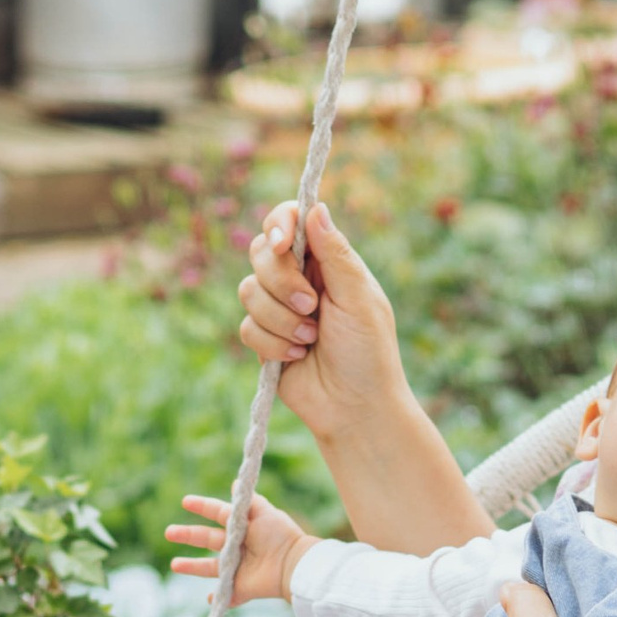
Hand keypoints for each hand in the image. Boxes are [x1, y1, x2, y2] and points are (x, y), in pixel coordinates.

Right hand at [164, 492, 311, 607]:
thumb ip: (249, 500)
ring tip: (174, 564)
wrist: (292, 564)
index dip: (202, 507)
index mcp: (242, 527)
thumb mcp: (264, 512)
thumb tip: (235, 484)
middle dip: (187, 535)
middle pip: (207, 539)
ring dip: (192, 566)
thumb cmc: (280, 535)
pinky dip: (218, 598)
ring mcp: (238, 568)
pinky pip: (227, 595)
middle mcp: (237, 547)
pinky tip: (209, 598)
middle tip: (168, 532)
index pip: (217, 513)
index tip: (185, 502)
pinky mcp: (241, 588)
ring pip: (209, 567)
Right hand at [236, 200, 407, 447]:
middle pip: (262, 251)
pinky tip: (297, 357)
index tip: (284, 245)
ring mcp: (279, 308)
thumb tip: (316, 208)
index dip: (280, 224)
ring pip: (249, 290)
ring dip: (281, 319)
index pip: (291, 221)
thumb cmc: (369, 352)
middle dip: (282, 282)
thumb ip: (335, 253)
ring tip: (310, 339)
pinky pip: (247, 327)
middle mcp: (300, 279)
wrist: (356, 408)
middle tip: (311, 306)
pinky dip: (272, 344)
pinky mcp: (264, 339)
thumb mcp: (358, 298)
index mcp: (327, 261)